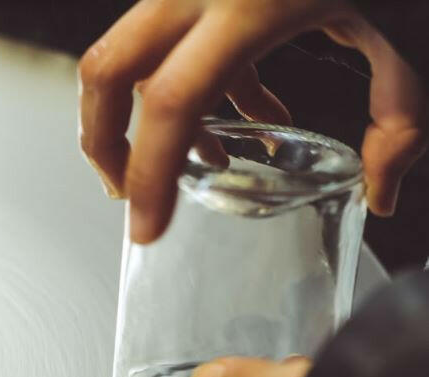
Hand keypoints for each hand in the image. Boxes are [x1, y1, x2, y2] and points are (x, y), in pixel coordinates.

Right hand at [79, 0, 426, 242]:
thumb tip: (381, 196)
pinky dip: (195, 89)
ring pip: (133, 55)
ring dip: (150, 118)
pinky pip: (176, 43)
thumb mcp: (411, 42)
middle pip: (110, 68)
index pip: (172, 102)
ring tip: (200, 162)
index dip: (150, 175)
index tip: (146, 229)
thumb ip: (399, 124)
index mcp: (251, 4)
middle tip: (125, 192)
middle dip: (104, 142)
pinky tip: (243, 117)